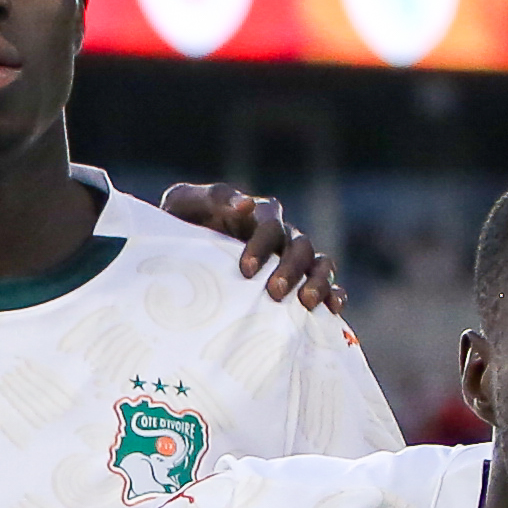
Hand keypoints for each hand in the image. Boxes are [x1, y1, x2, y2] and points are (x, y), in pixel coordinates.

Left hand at [154, 178, 346, 314]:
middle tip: (274, 292)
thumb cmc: (178, 227)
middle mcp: (280, 234)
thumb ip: (212, 197)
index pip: (270, 224)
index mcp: (255, 215)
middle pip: (299, 245)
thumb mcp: (183, 205)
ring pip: (318, 262)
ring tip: (307, 303)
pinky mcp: (298, 281)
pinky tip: (333, 310)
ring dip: (317, 280)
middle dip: (289, 268)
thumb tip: (246, 203)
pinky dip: (334, 293)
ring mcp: (291, 258)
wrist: (173, 257)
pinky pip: (326, 283)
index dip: (262, 244)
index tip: (246, 270)